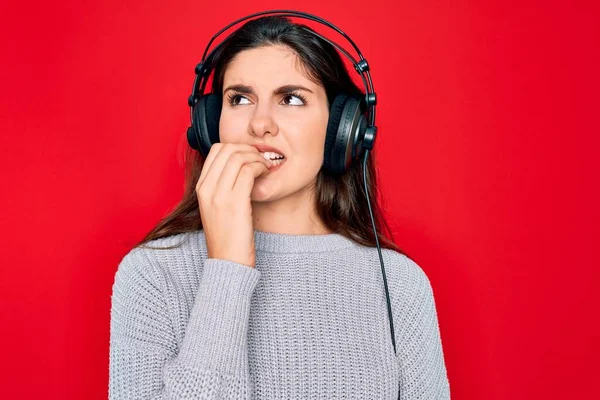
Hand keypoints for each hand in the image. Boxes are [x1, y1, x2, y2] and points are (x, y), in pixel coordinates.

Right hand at [196, 143, 272, 267]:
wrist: (228, 263)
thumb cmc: (228, 237)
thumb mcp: (217, 208)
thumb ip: (222, 187)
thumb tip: (239, 168)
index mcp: (200, 188)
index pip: (215, 150)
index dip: (236, 147)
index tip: (249, 157)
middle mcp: (206, 188)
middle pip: (227, 149)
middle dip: (248, 149)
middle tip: (260, 159)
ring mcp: (219, 195)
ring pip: (239, 157)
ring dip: (257, 157)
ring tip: (265, 167)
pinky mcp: (235, 202)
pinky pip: (248, 170)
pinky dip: (260, 167)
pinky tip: (266, 174)